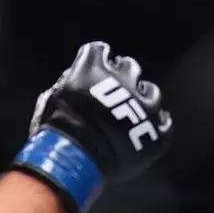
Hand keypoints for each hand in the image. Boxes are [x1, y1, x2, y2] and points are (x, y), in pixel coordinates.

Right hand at [12, 42, 172, 212]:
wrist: (75, 161)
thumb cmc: (56, 134)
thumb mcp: (49, 101)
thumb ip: (64, 85)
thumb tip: (70, 82)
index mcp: (93, 68)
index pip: (99, 50)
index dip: (96, 59)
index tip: (94, 66)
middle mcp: (123, 80)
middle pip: (129, 67)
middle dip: (121, 76)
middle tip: (115, 89)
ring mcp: (143, 106)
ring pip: (152, 92)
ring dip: (143, 98)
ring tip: (135, 109)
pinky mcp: (155, 131)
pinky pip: (165, 122)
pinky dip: (157, 124)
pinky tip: (148, 127)